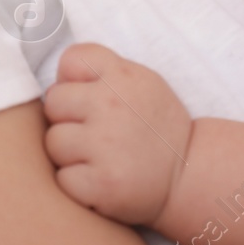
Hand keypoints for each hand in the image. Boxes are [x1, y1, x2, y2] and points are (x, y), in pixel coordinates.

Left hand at [42, 43, 191, 227]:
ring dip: (69, 153)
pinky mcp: (101, 184)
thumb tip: (56, 79)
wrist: (189, 172)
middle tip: (94, 132)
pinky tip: (100, 178)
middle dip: (67, 118)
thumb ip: (102, 70)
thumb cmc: (156, 124)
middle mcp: (112, 105)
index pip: (70, 61)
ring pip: (53, 142)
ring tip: (98, 156)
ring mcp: (105, 146)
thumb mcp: (141, 81)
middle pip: (53, 103)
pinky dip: (76, 183)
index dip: (73, 81)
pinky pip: (62, 179)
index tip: (90, 99)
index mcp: (122, 76)